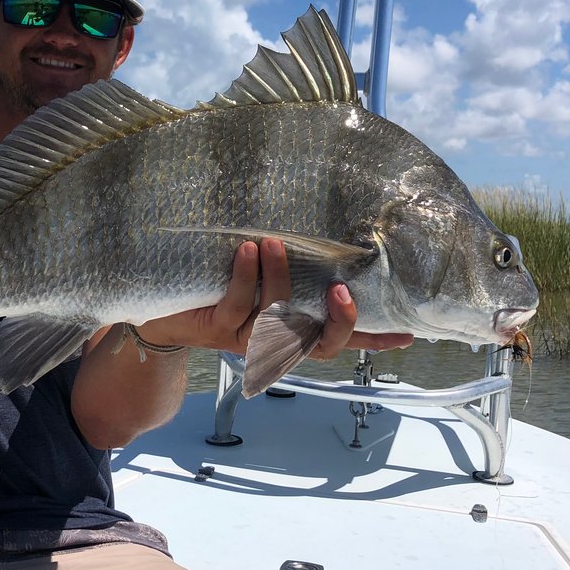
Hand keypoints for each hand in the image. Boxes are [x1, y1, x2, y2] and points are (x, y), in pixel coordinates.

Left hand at [137, 238, 412, 358]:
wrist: (160, 305)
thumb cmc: (216, 281)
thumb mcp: (260, 269)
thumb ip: (292, 259)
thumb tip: (323, 223)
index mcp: (291, 326)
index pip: (340, 338)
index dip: (374, 339)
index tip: (409, 334)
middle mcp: (274, 337)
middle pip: (319, 346)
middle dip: (338, 322)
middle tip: (341, 290)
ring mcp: (246, 337)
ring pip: (276, 319)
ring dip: (279, 279)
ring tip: (275, 242)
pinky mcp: (216, 329)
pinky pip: (238, 306)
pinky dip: (244, 277)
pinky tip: (246, 252)